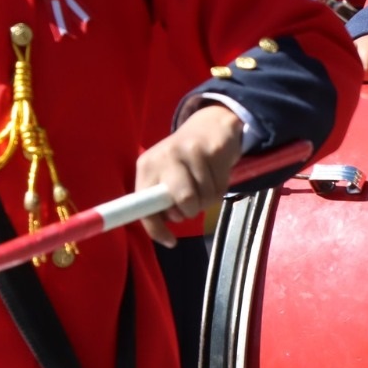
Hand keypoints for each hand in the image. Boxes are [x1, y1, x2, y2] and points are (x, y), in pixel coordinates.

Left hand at [135, 104, 243, 246]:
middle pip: (184, 200)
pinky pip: (222, 186)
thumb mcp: (164, 178)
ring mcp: (191, 150)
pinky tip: (216, 175)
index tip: (170, 241)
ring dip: (209, 200)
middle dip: (191, 210)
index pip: (145, 203)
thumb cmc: (182, 161)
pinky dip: (222, 188)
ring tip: (205, 185)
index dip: (156, 227)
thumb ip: (161, 203)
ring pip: (206, 196)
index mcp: (147, 166)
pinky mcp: (214, 149)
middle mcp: (166, 156)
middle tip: (193, 204)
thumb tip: (168, 230)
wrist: (210, 126)